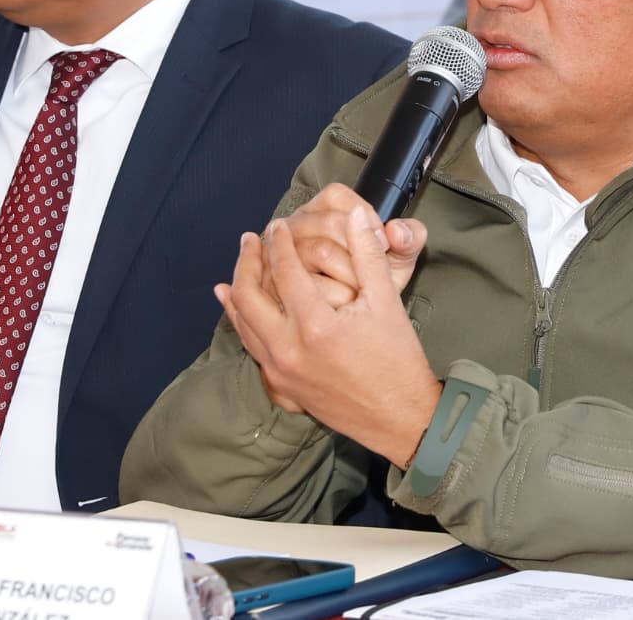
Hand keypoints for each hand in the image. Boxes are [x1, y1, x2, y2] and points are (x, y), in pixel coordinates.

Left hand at [217, 203, 441, 467]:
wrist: (401, 418)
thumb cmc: (398, 359)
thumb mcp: (387, 301)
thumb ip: (367, 254)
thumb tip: (357, 214)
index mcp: (316, 326)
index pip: (285, 271)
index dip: (280, 242)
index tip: (278, 224)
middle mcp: (289, 349)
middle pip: (249, 294)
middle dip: (248, 261)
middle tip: (252, 238)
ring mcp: (280, 371)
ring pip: (243, 321)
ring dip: (239, 287)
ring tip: (244, 261)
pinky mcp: (280, 386)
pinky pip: (250, 344)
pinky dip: (238, 318)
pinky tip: (231, 300)